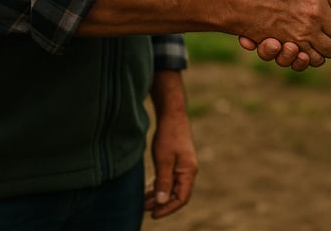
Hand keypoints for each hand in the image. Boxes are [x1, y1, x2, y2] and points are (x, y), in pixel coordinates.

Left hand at [145, 72, 198, 218]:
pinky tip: (146, 191)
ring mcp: (182, 167)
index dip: (168, 209)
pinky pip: (167, 180)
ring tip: (142, 203)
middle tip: (143, 209)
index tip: (153, 215)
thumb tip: (162, 201)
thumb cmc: (169, 135)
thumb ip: (163, 181)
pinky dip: (158, 187)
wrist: (172, 116)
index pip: (181, 198)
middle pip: (176, 195)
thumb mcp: (164, 159)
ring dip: (158, 197)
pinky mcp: (175, 163)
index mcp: (188, 171)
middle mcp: (187, 171)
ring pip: (171, 188)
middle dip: (160, 204)